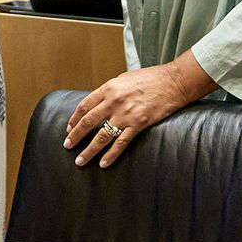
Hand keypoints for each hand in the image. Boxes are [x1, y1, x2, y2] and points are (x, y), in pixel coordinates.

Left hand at [63, 54, 216, 167]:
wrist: (173, 82)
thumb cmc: (150, 78)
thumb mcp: (124, 79)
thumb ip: (110, 91)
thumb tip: (99, 103)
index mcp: (108, 88)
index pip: (84, 106)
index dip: (74, 119)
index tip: (68, 128)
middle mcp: (114, 101)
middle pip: (88, 122)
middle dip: (75, 136)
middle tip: (67, 146)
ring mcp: (126, 114)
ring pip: (102, 136)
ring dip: (89, 150)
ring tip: (80, 160)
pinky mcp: (139, 124)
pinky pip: (121, 143)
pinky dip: (111, 155)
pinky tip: (103, 163)